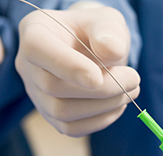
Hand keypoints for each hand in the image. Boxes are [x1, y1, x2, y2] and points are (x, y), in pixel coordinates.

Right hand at [15, 6, 139, 136]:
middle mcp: (28, 64)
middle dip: (101, 89)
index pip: (38, 49)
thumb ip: (109, 31)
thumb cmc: (97, 32)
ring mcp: (37, 93)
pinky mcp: (51, 115)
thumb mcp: (107, 21)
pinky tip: (118, 105)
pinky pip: (72, 128)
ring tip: (130, 91)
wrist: (94, 49)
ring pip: (62, 112)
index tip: (99, 77)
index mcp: (35, 31)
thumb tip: (111, 52)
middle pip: (53, 87)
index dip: (68, 66)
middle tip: (134, 80)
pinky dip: (100, 120)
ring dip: (104, 106)